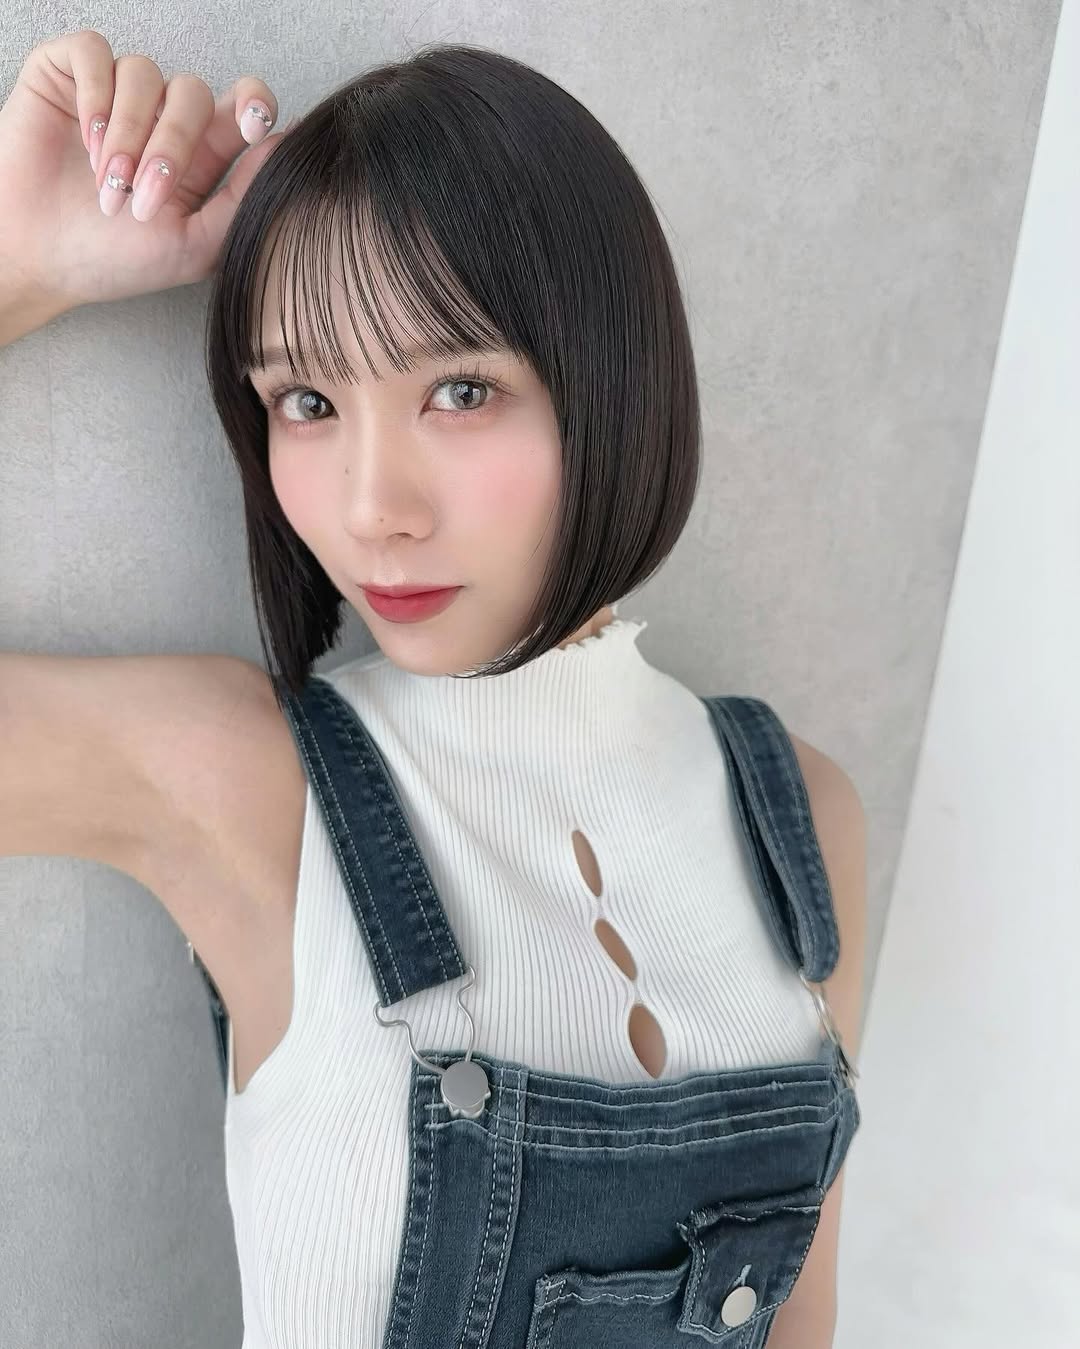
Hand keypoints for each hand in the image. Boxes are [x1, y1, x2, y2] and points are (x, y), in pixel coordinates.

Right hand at [0, 29, 291, 316]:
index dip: (254, 102)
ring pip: (145, 74)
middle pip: (193, 94)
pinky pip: (97, 54)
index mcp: (200, 154)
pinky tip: (87, 141)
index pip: (242, 104)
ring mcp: (117, 94)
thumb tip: (285, 145)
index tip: (254, 127)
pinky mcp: (69, 75)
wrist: (41, 260)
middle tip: (141, 200)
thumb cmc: (114, 260)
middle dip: (171, 147)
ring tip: (107, 184)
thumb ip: (242, 199)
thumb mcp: (194, 245)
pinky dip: (97, 98)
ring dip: (129, 134)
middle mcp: (162, 118)